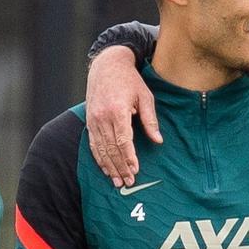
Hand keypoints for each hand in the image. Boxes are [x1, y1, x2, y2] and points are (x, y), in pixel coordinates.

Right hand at [86, 45, 162, 186]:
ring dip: (109, 167)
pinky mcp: (89, 121)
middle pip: (111, 148)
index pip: (123, 140)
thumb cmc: (129, 81)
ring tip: (118, 181)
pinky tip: (106, 169)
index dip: (129, 157)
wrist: (106, 65)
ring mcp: (94, 120)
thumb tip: (158, 140)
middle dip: (120, 167)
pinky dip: (99, 158)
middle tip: (129, 182)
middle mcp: (102, 117)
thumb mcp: (145, 96)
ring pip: (100, 149)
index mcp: (118, 111)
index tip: (136, 170)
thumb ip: (150, 120)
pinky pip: (93, 144)